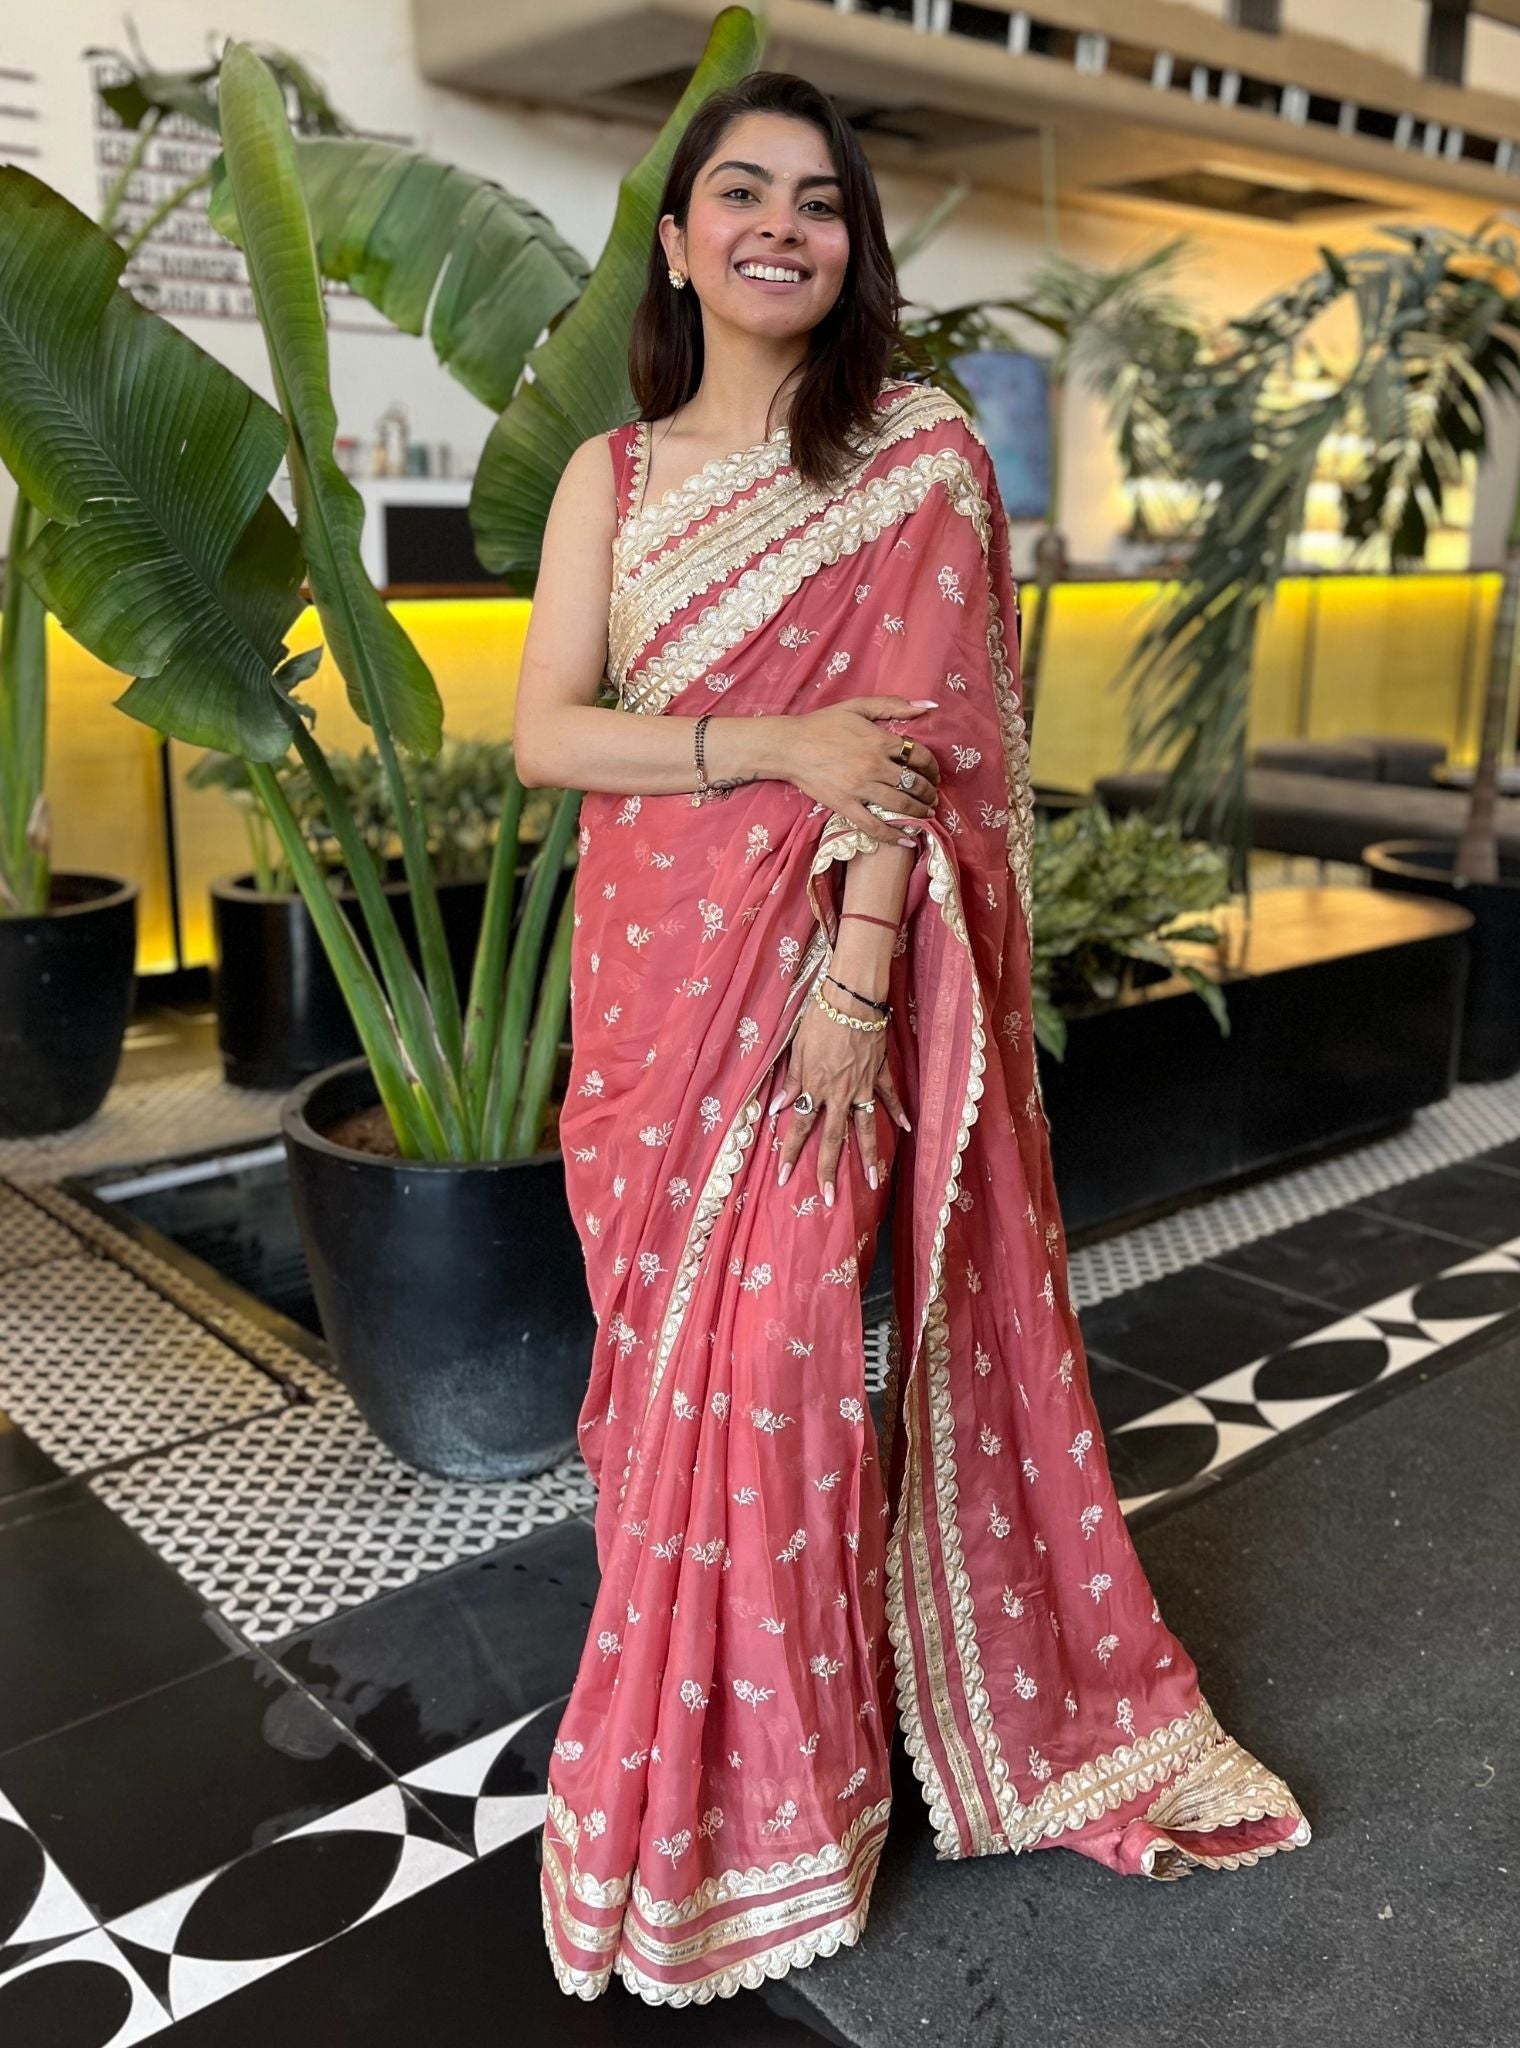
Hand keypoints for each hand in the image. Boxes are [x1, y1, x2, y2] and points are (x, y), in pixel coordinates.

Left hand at [767, 994, 910, 1206]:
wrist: (853, 998)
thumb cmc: (820, 1018)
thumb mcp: (798, 1049)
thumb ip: (792, 1081)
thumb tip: (779, 1108)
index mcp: (816, 1087)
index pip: (799, 1127)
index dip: (790, 1152)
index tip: (783, 1177)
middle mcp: (840, 1093)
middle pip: (833, 1138)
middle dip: (829, 1170)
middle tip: (829, 1198)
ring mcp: (864, 1086)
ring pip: (866, 1127)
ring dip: (869, 1155)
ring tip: (873, 1180)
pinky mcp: (880, 1072)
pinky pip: (890, 1097)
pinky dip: (898, 1112)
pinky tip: (905, 1129)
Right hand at [783, 697, 941, 849]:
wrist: (789, 746)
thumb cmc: (822, 724)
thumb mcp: (857, 706)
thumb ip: (892, 705)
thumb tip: (927, 706)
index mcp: (880, 741)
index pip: (919, 756)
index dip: (932, 766)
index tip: (933, 773)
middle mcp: (874, 766)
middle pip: (915, 783)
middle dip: (929, 791)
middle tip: (932, 795)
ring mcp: (860, 788)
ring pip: (901, 805)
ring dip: (920, 811)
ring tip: (926, 813)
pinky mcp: (846, 806)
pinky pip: (874, 826)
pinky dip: (894, 836)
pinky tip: (908, 841)